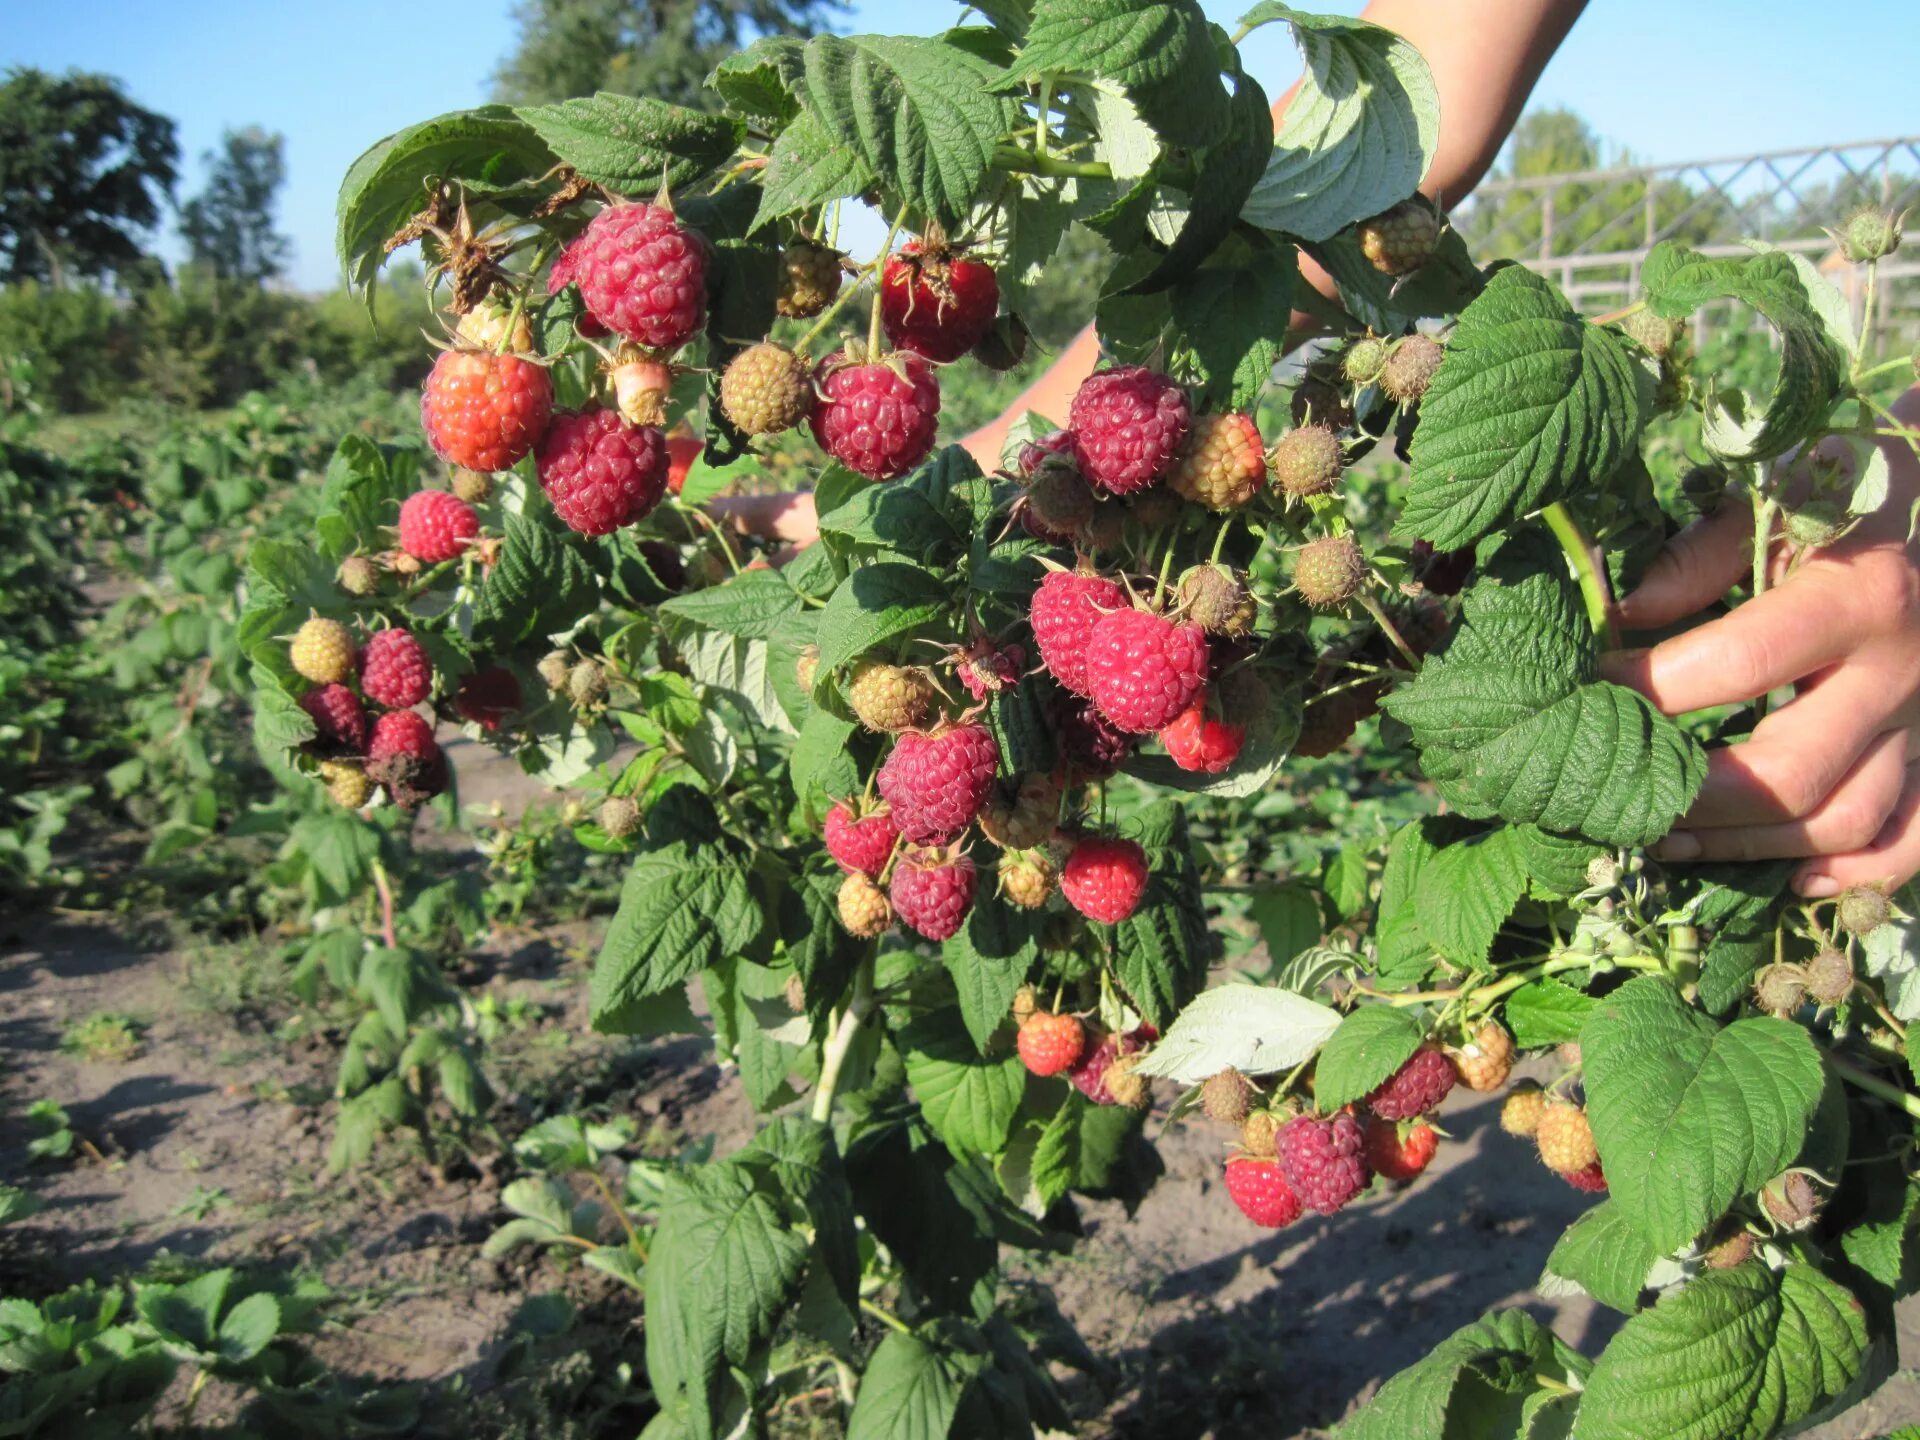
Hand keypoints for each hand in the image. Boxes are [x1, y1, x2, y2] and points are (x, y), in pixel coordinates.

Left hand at [1602, 387, 1919, 897]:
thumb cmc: (1833, 496)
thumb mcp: (1766, 500)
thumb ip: (1696, 558)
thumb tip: (1620, 614)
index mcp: (1859, 594)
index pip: (1743, 661)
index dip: (1654, 687)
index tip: (1583, 687)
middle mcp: (1904, 670)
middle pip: (1797, 768)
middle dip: (1692, 795)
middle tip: (1614, 796)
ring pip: (1846, 819)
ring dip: (1748, 846)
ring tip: (1662, 840)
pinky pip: (1910, 839)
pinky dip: (1852, 874)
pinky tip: (1783, 877)